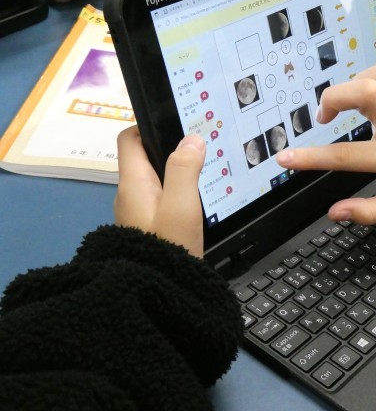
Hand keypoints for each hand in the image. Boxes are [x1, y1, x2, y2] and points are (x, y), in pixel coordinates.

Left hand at [115, 126, 205, 257]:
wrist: (158, 294)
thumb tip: (191, 140)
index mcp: (133, 183)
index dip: (150, 124)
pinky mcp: (148, 228)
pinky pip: (160, 199)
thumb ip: (185, 169)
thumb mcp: (182, 206)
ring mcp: (137, 213)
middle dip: (171, 148)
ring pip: (156, 180)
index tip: (178, 122)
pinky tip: (198, 201)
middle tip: (202, 146)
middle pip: (145, 158)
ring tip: (205, 171)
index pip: (130, 138)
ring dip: (176, 172)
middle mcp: (130, 195)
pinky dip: (177, 193)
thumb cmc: (168, 249)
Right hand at [276, 55, 375, 224]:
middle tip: (325, 116)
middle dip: (335, 97)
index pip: (348, 156)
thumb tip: (335, 212)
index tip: (286, 159)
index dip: (312, 158)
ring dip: (359, 79)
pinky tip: (373, 86)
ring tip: (351, 100)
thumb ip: (369, 212)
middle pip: (368, 91)